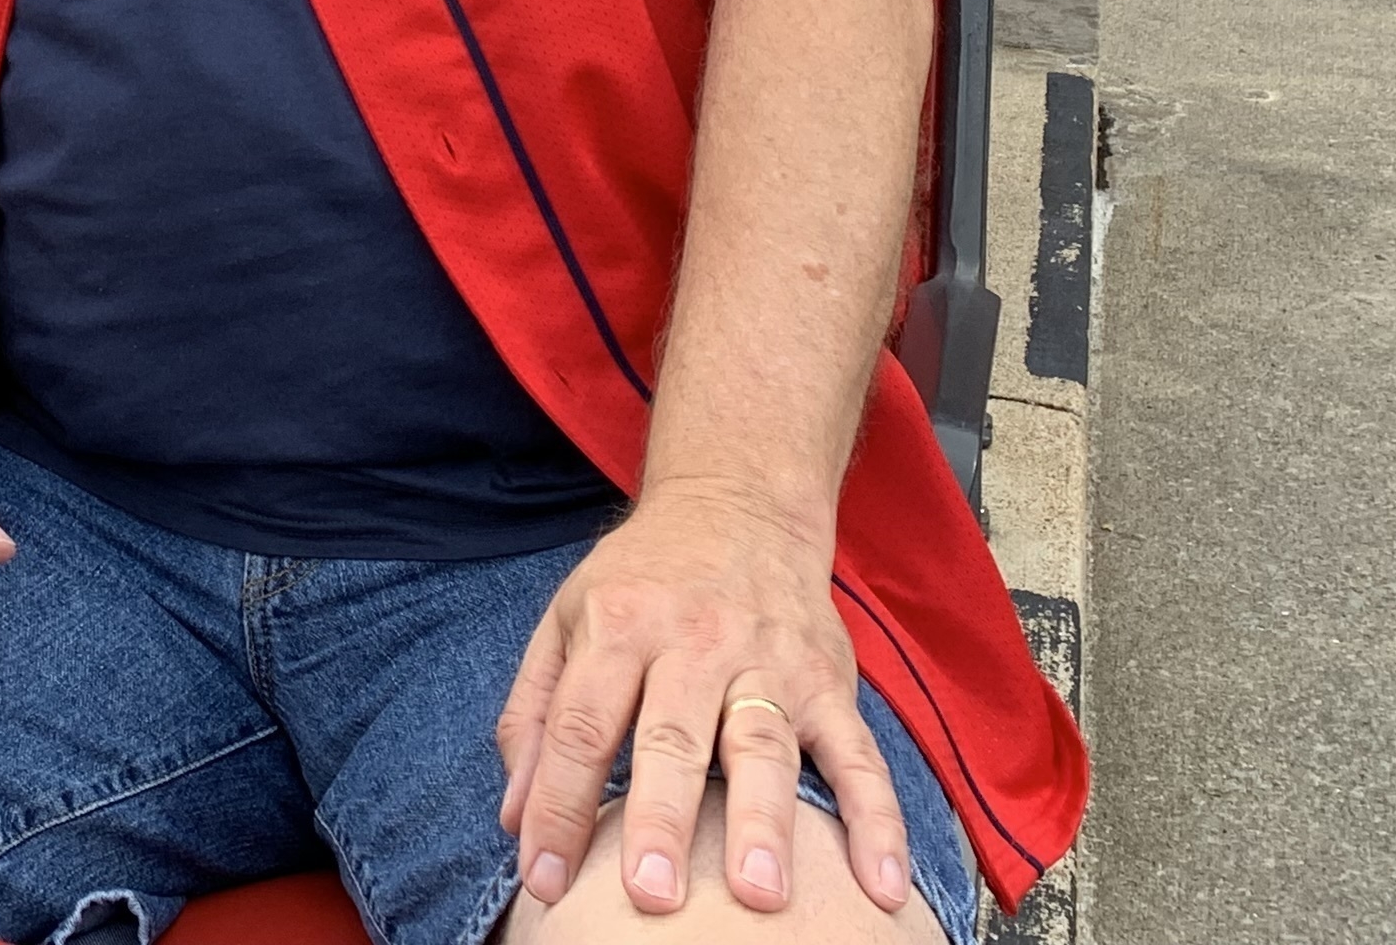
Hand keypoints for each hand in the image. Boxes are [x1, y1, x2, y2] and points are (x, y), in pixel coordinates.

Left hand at [496, 483, 911, 922]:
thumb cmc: (641, 580)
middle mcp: (694, 642)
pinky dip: (875, 819)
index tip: (543, 882)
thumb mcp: (567, 618)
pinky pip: (858, 755)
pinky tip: (881, 884)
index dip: (558, 805)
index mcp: (619, 626)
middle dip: (661, 819)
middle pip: (673, 737)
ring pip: (763, 745)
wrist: (738, 501)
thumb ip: (534, 713)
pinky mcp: (829, 680)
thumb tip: (515, 817)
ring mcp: (769, 661)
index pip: (580, 725)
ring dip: (761, 822)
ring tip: (756, 893)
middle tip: (649, 894)